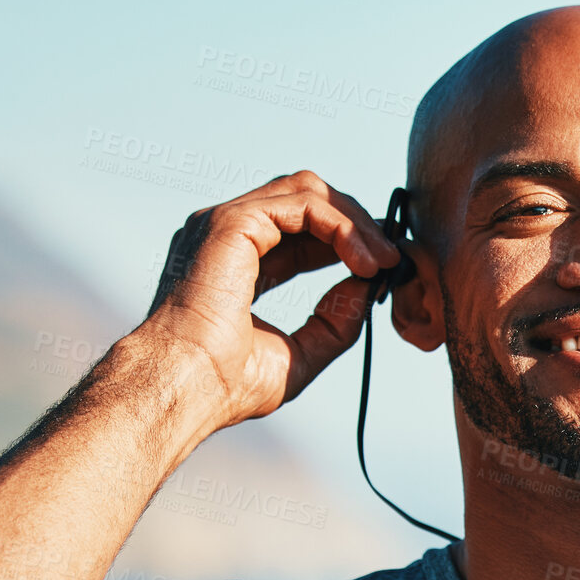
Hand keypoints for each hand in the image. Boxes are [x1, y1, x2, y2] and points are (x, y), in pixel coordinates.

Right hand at [136, 170, 399, 428]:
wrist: (187, 388)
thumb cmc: (227, 382)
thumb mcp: (300, 353)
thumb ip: (335, 321)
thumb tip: (367, 287)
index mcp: (236, 258)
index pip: (301, 227)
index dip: (346, 238)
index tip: (383, 263)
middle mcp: (227, 232)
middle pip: (306, 198)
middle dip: (356, 223)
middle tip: (393, 257)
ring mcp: (226, 222)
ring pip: (307, 191)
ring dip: (354, 223)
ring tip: (383, 261)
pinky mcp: (233, 222)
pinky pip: (302, 204)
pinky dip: (341, 227)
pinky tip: (363, 261)